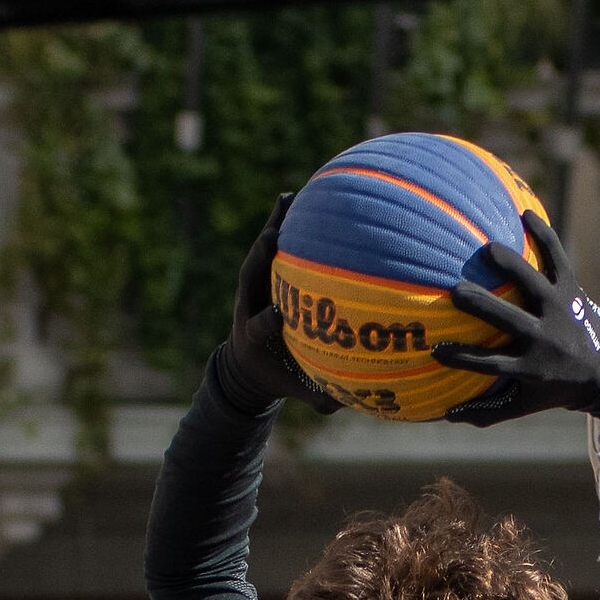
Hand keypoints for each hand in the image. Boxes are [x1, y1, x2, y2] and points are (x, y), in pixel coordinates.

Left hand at [215, 192, 340, 414]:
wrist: (249, 365)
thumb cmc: (283, 378)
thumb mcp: (302, 392)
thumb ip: (322, 397)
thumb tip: (350, 402)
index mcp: (257, 337)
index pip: (264, 324)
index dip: (271, 317)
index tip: (281, 313)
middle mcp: (251, 307)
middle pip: (253, 279)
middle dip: (262, 261)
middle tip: (273, 238)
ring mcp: (254, 289)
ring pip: (261, 256)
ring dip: (272, 229)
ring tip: (287, 201)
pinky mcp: (261, 277)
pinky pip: (273, 247)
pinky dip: (280, 223)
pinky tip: (294, 197)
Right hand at [432, 210, 599, 424]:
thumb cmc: (557, 388)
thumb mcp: (526, 405)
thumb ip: (488, 410)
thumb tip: (444, 415)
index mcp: (531, 367)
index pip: (491, 364)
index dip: (464, 358)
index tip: (437, 349)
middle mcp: (545, 338)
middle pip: (508, 319)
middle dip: (482, 305)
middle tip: (454, 291)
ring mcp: (560, 311)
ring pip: (534, 283)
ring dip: (511, 266)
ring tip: (487, 248)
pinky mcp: (573, 291)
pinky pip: (558, 258)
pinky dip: (545, 235)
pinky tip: (524, 211)